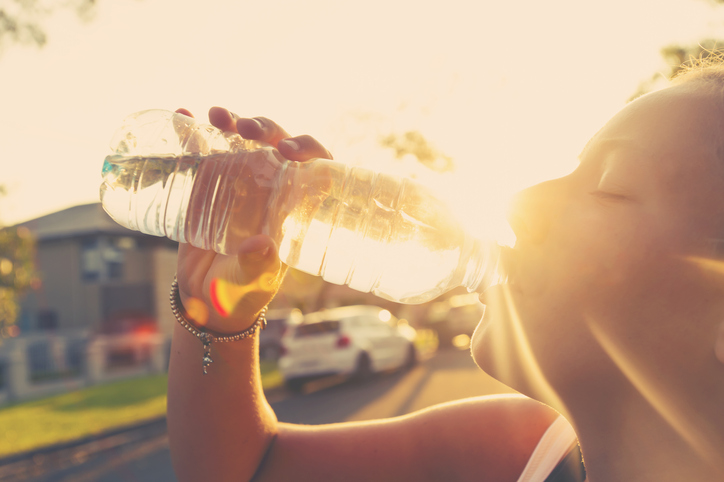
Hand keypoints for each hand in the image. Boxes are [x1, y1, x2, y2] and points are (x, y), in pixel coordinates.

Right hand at [174, 106, 331, 333]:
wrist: (204, 301)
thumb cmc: (240, 295)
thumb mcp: (250, 284)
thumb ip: (256, 267)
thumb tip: (263, 244)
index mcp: (294, 209)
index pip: (315, 169)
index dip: (310, 150)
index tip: (290, 149)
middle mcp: (271, 190)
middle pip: (277, 145)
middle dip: (266, 129)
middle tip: (245, 129)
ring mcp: (239, 184)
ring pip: (243, 142)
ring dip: (232, 122)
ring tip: (215, 116)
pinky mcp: (208, 186)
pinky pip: (204, 152)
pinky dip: (193, 132)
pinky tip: (182, 118)